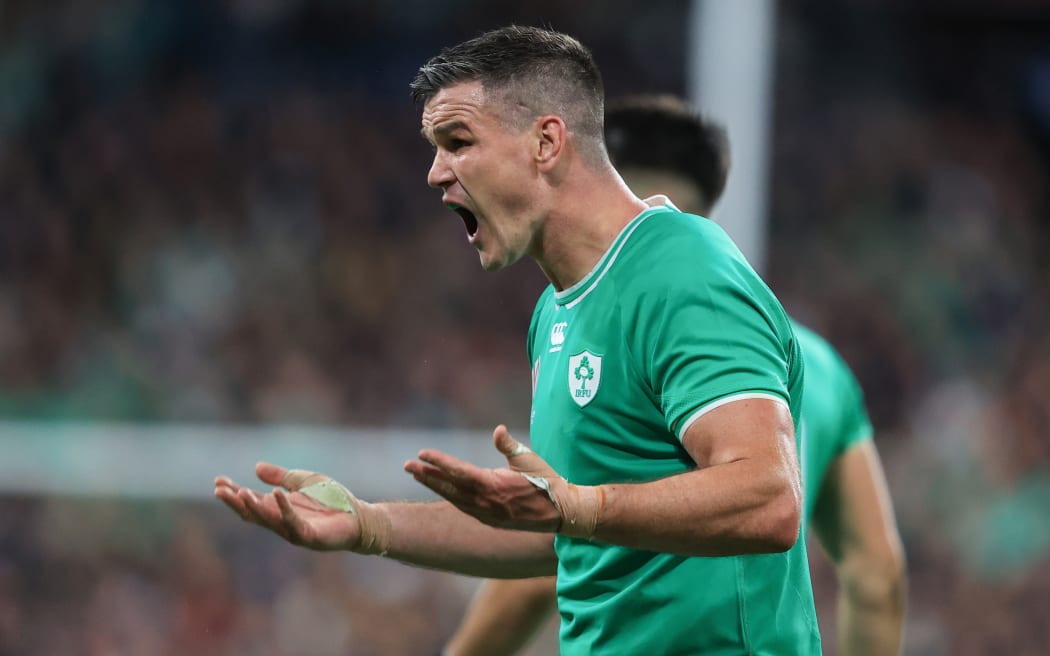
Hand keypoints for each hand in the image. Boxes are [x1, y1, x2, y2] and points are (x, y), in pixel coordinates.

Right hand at [214, 462, 389, 553]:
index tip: (218, 481)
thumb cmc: (333, 501)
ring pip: (268, 520)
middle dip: (235, 502)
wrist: (360, 517)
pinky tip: (275, 494)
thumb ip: (281, 476)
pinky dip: (284, 509)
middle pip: (253, 514)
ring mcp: (295, 531)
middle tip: (219, 490)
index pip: (251, 502)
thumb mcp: (303, 481)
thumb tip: (255, 468)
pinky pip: (293, 522)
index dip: (234, 493)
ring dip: (253, 508)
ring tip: (240, 492)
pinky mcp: (311, 536)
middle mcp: (282, 522)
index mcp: (279, 510)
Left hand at [404, 425, 603, 537]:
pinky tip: (442, 491)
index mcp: (493, 484)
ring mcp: (487, 514)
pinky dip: (450, 498)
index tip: (422, 453)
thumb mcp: (529, 459)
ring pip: (454, 498)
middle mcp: (486, 502)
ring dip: (435, 486)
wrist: (561, 512)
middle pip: (449, 487)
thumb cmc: (546, 481)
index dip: (439, 462)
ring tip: (418, 474)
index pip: (459, 471)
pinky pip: (464, 508)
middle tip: (407, 465)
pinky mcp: (491, 521)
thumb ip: (509, 445)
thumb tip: (497, 430)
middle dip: (427, 475)